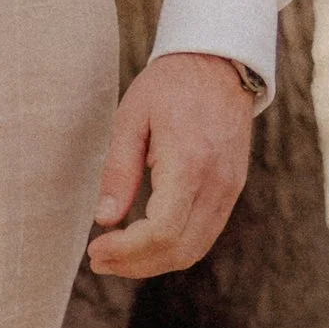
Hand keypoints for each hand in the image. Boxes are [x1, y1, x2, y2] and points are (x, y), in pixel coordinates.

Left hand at [86, 52, 256, 282]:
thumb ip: (119, 171)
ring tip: (117, 257)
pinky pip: (205, 233)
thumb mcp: (131, 118)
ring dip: (154, 262)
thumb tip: (104, 220)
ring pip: (195, 248)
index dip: (127, 251)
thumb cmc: (169, 85)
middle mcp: (217, 183)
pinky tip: (145, 242)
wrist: (218, 63)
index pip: (162, 232)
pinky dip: (174, 247)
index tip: (95, 249)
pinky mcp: (232, 188)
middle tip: (99, 260)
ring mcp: (230, 188)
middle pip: (180, 250)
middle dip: (136, 264)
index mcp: (189, 163)